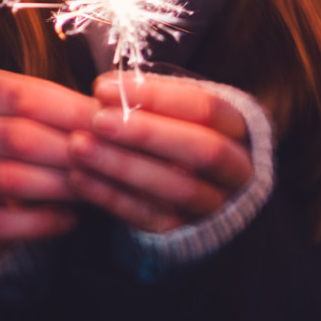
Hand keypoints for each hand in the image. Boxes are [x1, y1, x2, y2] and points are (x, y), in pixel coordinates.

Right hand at [0, 68, 98, 258]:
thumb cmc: (21, 147)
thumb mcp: (36, 118)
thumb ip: (65, 112)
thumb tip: (112, 114)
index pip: (17, 95)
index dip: (65, 109)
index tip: (106, 124)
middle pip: (12, 136)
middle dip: (64, 150)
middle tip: (104, 161)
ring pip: (4, 178)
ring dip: (54, 185)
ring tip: (89, 190)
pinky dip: (40, 222)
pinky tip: (69, 219)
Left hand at [66, 71, 253, 233]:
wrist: (202, 184)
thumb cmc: (181, 130)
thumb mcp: (179, 109)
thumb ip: (154, 98)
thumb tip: (109, 89)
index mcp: (240, 128)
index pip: (205, 107)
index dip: (155, 96)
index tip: (103, 87)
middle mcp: (238, 169)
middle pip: (201, 150)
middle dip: (146, 133)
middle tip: (98, 119)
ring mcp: (216, 205)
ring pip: (178, 189)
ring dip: (124, 166)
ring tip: (79, 147)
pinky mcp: (188, 233)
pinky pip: (152, 218)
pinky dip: (113, 197)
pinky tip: (80, 178)